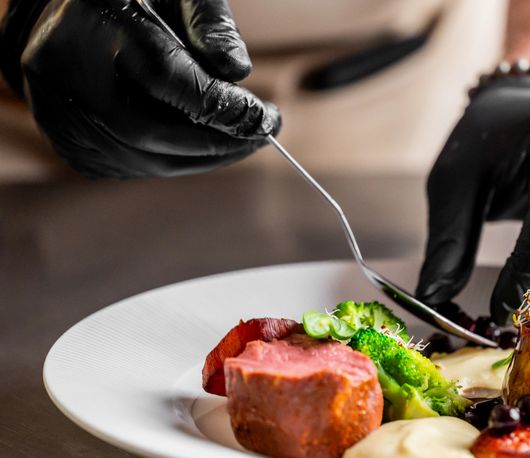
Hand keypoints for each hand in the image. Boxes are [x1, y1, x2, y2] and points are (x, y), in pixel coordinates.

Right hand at [0, 0, 278, 177]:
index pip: (168, 81)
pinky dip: (172, 163)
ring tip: (239, 145)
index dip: (223, 108)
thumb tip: (238, 72)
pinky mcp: (65, 142)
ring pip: (141, 159)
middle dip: (216, 143)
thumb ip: (209, 22)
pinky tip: (201, 149)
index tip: (268, 119)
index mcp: (94, 23)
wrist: (59, 13)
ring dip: (200, 160)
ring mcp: (58, 113)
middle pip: (151, 133)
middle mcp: (64, 74)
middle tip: (260, 139)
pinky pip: (127, 167)